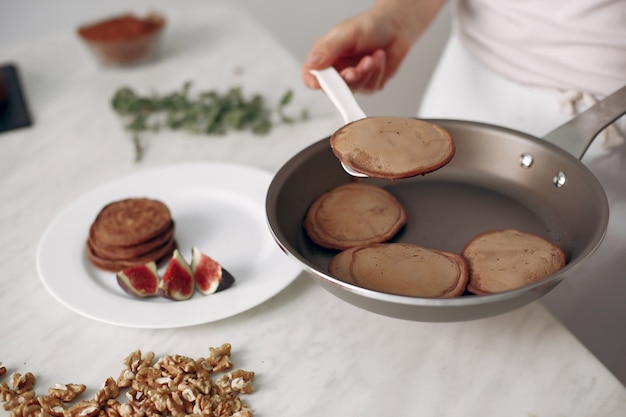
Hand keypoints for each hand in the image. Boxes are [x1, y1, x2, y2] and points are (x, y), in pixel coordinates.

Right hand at [302, 0, 445, 93]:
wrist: (397, 26)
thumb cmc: (371, 25)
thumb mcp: (347, 34)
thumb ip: (329, 50)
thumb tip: (313, 65)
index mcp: (326, 55)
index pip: (311, 73)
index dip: (312, 81)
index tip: (319, 84)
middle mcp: (338, 69)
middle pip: (332, 87)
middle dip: (346, 79)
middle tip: (353, 71)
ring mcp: (354, 78)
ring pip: (353, 88)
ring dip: (365, 73)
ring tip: (372, 57)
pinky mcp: (369, 83)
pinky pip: (370, 86)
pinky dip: (377, 72)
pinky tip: (379, 57)